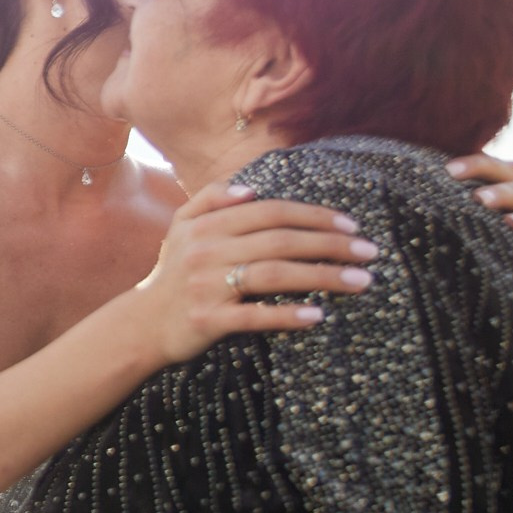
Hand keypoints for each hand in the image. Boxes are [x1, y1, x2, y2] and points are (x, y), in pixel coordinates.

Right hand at [128, 181, 378, 362]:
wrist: (142, 323)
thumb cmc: (174, 273)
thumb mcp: (181, 227)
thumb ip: (211, 199)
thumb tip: (252, 188)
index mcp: (205, 225)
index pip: (270, 211)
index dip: (314, 215)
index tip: (351, 225)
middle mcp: (206, 251)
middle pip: (279, 241)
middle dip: (330, 244)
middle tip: (370, 252)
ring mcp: (206, 286)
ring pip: (274, 275)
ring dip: (322, 277)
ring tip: (361, 281)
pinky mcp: (207, 320)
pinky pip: (254, 316)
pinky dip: (287, 316)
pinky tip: (318, 316)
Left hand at [447, 153, 512, 264]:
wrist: (507, 246)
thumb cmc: (473, 217)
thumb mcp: (461, 203)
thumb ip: (446, 191)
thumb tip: (403, 184)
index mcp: (506, 178)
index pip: (492, 165)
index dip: (473, 165)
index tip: (448, 172)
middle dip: (500, 192)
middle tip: (479, 200)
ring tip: (511, 225)